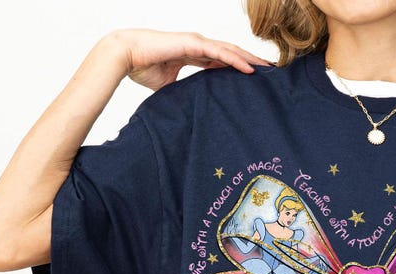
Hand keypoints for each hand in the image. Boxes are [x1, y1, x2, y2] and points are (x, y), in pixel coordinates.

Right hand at [106, 29, 272, 91]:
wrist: (125, 55)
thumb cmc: (142, 68)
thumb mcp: (170, 86)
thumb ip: (184, 93)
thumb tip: (192, 110)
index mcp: (194, 53)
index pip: (223, 59)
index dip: (240, 67)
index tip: (256, 78)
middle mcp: (198, 45)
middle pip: (231, 53)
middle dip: (252, 62)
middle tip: (271, 73)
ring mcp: (196, 42)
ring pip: (230, 51)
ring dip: (250, 60)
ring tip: (267, 71)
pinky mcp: (192, 43)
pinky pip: (219, 53)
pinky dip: (235, 60)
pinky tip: (249, 69)